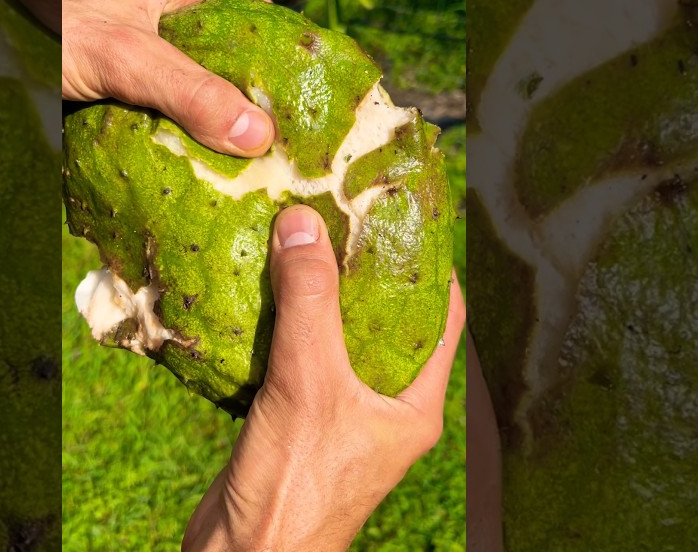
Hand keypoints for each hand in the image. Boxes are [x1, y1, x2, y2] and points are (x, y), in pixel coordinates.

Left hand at [62, 0, 274, 156]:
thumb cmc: (48, 30)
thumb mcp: (126, 57)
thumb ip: (189, 92)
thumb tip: (259, 135)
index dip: (273, 31)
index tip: (298, 75)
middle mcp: (150, 19)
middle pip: (214, 52)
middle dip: (243, 90)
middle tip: (276, 132)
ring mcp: (124, 55)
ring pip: (180, 89)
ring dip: (203, 122)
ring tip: (241, 159)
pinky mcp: (100, 89)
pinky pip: (147, 114)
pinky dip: (164, 138)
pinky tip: (184, 166)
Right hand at [183, 205, 465, 550]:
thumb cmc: (296, 483)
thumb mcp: (309, 381)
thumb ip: (309, 301)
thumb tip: (304, 221)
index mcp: (415, 404)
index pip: (441, 316)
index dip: (427, 262)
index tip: (399, 214)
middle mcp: (383, 407)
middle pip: (382, 320)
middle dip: (358, 269)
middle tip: (334, 214)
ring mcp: (338, 415)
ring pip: (334, 338)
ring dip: (314, 294)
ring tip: (293, 238)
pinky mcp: (295, 421)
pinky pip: (294, 358)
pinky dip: (279, 323)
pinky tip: (256, 288)